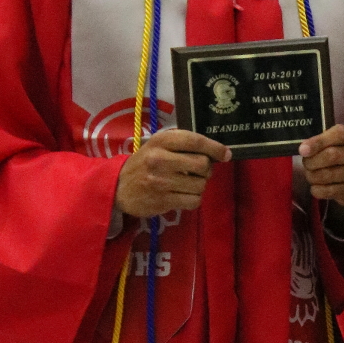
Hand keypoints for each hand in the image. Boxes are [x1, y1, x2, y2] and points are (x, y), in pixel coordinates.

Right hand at [114, 128, 228, 218]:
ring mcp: (161, 182)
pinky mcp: (163, 201)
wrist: (118, 187)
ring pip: (200, 185)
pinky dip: (193, 199)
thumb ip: (182, 145)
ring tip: (187, 184)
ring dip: (199, 186)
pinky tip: (183, 195)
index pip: (194, 141)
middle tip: (198, 172)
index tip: (225, 154)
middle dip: (206, 169)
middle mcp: (160, 159)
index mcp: (161, 141)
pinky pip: (194, 201)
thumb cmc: (144, 163)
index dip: (214, 147)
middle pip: (202, 164)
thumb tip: (217, 152)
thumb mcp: (157, 146)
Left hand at [299, 123, 343, 207]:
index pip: (338, 134)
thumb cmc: (337, 156)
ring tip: (312, 175)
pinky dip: (316, 189)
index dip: (318, 142)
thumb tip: (303, 149)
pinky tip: (317, 186)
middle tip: (306, 164)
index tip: (302, 150)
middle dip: (311, 161)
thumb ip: (318, 142)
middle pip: (331, 155)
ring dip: (312, 176)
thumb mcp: (330, 143)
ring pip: (326, 175)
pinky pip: (327, 191)